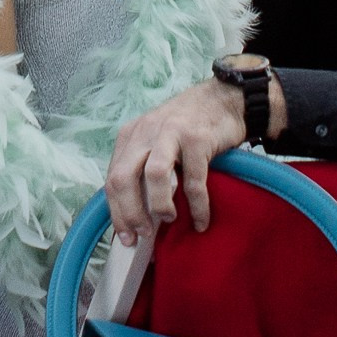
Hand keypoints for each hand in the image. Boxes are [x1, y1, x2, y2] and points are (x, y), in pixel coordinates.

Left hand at [105, 78, 254, 238]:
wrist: (224, 99)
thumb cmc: (189, 126)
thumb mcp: (156, 139)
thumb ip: (142, 166)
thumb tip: (136, 213)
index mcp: (131, 136)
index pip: (112, 178)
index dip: (117, 212)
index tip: (126, 237)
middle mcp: (146, 132)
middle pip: (124, 177)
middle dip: (130, 213)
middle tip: (143, 235)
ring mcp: (171, 133)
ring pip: (154, 175)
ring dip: (158, 205)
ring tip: (168, 220)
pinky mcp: (197, 139)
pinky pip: (194, 180)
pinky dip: (197, 206)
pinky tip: (201, 220)